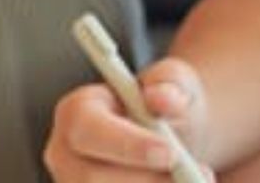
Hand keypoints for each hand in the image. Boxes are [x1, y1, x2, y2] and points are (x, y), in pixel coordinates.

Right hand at [45, 57, 215, 180]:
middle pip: (92, 179)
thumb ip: (169, 85)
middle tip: (195, 175)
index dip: (127, 145)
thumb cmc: (163, 109)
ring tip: (195, 181)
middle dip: (148, 181)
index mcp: (74, 114)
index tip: (170, 153)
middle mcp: (64, 157)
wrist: (168, 143)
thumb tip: (162, 99)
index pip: (88, 130)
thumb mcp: (173, 85)